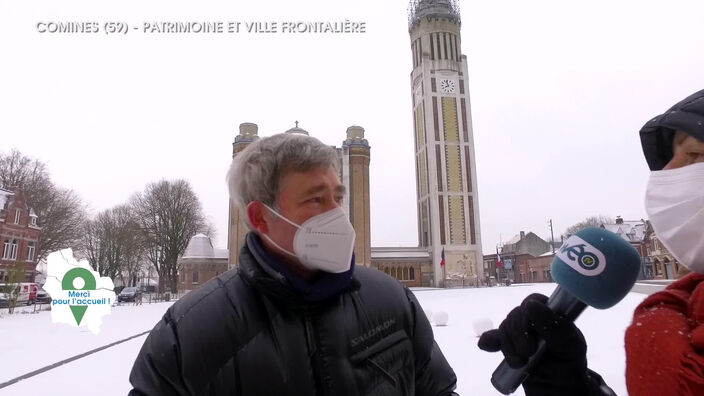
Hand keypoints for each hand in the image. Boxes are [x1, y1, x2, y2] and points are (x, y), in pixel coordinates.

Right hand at [478, 293, 592, 394]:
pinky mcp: (508, 345)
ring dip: (509, 348)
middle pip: (515, 316)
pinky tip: (486, 346)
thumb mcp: (569, 345)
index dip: (528, 315)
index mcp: (550, 313)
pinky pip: (493, 338)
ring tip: (520, 363)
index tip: (532, 333)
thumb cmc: (568, 363)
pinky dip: (489, 341)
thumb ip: (552, 325)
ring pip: (504, 328)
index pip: (533, 301)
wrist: (558, 388)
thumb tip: (529, 304)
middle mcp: (532, 319)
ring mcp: (519, 332)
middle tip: (529, 353)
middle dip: (518, 336)